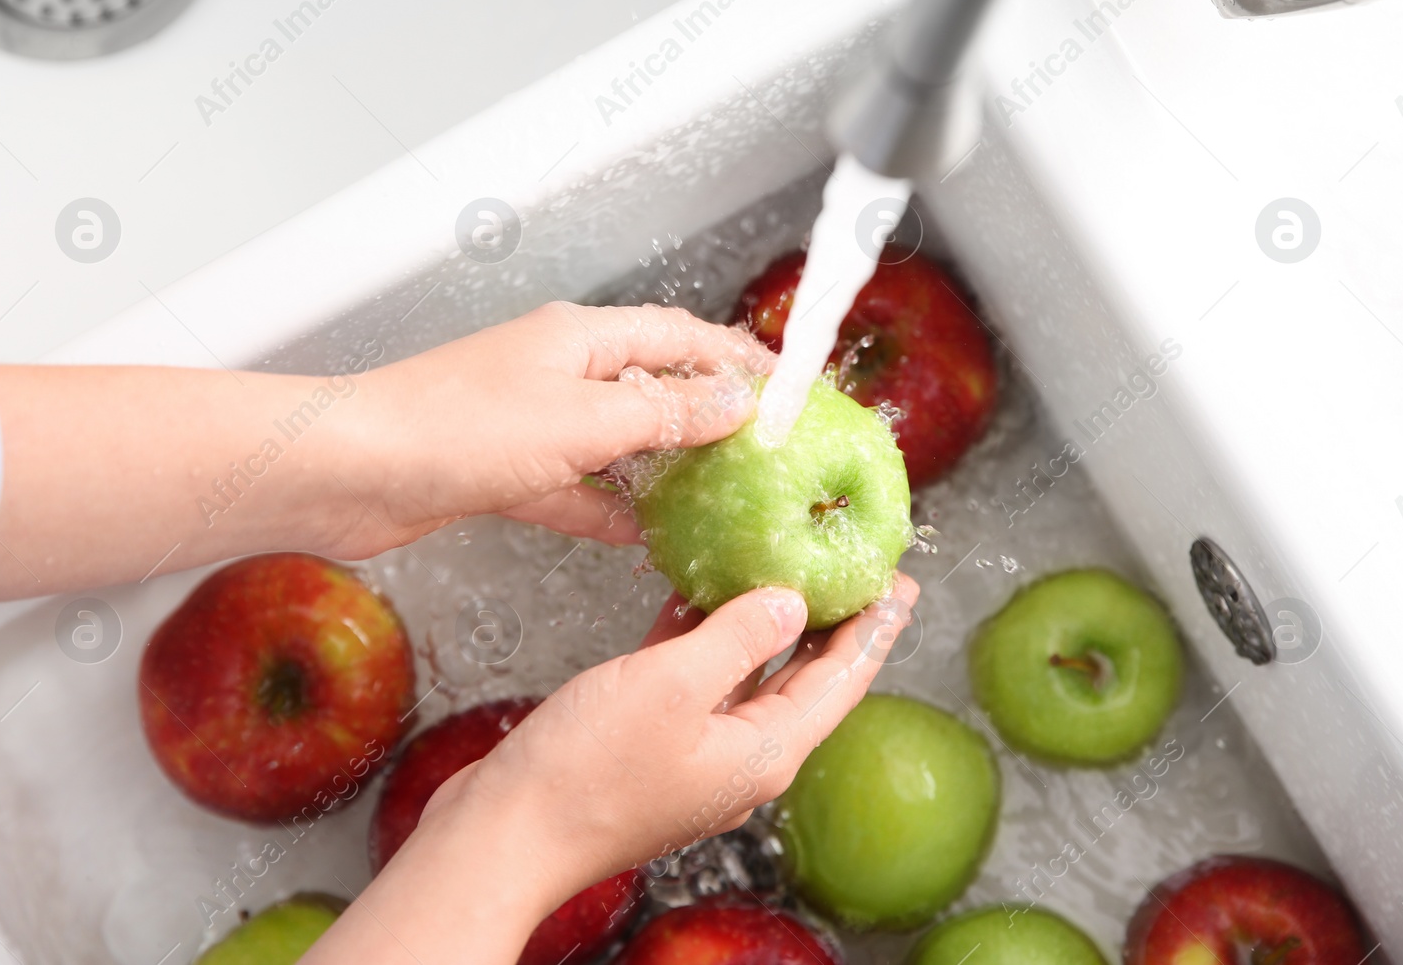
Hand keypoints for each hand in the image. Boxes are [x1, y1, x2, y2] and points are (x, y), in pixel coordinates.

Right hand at [305, 575, 917, 964]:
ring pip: (744, 677)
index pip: (841, 680)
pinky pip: (692, 683)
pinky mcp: (649, 749)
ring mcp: (694, 755)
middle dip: (829, 622)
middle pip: (801, 679)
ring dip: (760, 624)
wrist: (502, 836)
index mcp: (764, 750)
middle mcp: (739, 757)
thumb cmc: (584, 772)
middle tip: (854, 567)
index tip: (900, 581)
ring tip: (780, 567)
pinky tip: (690, 596)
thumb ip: (738, 637)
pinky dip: (699, 639)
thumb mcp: (671, 685)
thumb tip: (791, 602)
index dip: (873, 628)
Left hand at [322, 302, 773, 556]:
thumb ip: (663, 413)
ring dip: (662, 466)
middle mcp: (556, 373)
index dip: (735, 358)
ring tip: (717, 494)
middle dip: (705, 414)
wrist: (348, 472)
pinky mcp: (503, 475)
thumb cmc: (453, 428)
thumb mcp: (581, 419)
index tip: (785, 386)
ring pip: (615, 443)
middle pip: (649, 386)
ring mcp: (528, 424)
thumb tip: (733, 405)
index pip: (678, 335)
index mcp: (578, 339)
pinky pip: (573, 490)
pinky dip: (607, 510)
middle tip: (761, 448)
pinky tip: (642, 536)